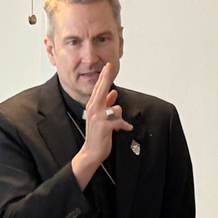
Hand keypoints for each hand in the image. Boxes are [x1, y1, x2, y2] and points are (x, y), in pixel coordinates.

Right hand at [72, 63, 132, 188]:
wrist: (92, 151)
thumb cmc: (97, 134)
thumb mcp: (101, 117)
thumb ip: (107, 104)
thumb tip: (114, 93)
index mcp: (92, 106)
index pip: (98, 88)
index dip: (103, 77)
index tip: (107, 66)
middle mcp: (93, 109)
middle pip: (102, 90)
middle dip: (106, 78)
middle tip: (110, 66)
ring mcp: (98, 117)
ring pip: (117, 108)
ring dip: (119, 117)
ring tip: (116, 125)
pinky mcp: (104, 126)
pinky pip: (120, 121)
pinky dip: (124, 125)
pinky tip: (125, 128)